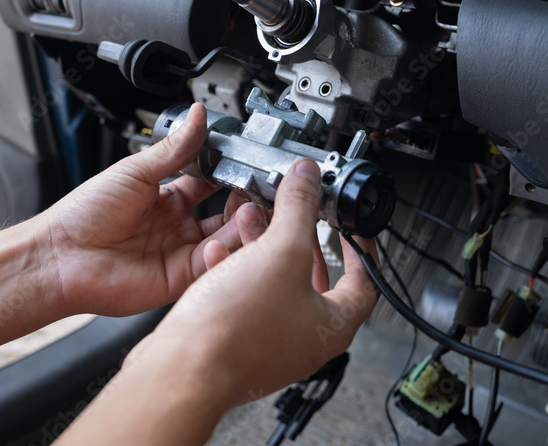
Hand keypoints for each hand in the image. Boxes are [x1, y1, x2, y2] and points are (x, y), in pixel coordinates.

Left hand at [34, 103, 266, 316]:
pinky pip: (213, 264)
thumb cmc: (84, 214)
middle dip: (245, 200)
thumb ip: (175, 148)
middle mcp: (178, 225)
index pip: (212, 182)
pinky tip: (227, 237)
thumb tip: (198, 115)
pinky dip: (227, 252)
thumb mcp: (135, 171)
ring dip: (242, 225)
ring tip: (249, 209)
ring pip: (228, 239)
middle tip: (260, 188)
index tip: (249, 161)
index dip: (231, 172)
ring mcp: (181, 252)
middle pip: (227, 212)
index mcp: (168, 196)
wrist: (60, 256)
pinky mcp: (180, 278)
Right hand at [128, 159, 379, 408]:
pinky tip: (218, 253)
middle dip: (297, 236)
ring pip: (274, 283)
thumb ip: (299, 208)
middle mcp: (306, 339)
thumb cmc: (236, 329)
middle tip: (294, 215)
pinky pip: (244, 298)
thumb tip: (309, 178)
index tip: (348, 224)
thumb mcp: (280, 250)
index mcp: (333, 324)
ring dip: (261, 247)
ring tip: (248, 221)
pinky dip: (235, 271)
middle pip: (313, 277)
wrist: (182, 369)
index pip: (365, 279)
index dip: (359, 244)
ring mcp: (271, 343)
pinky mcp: (237, 342)